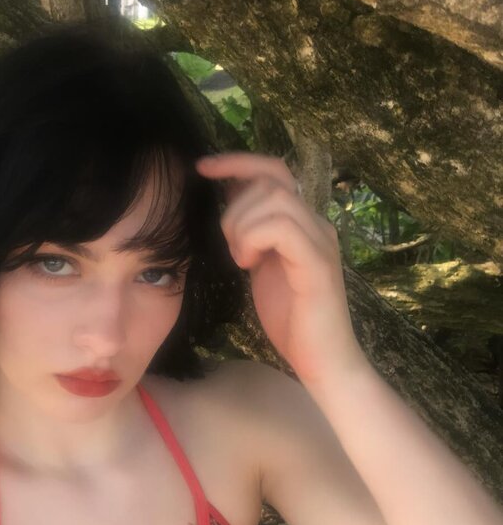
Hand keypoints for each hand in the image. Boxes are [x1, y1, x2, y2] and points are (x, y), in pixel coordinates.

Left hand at [195, 151, 365, 385]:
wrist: (322, 362)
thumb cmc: (290, 320)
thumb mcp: (260, 266)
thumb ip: (250, 233)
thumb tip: (226, 201)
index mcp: (302, 223)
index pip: (273, 170)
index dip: (237, 162)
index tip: (202, 168)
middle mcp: (316, 224)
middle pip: (270, 179)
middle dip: (234, 206)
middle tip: (230, 246)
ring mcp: (320, 241)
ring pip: (274, 198)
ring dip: (242, 225)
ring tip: (241, 259)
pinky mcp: (317, 263)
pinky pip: (281, 227)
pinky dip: (254, 239)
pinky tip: (249, 265)